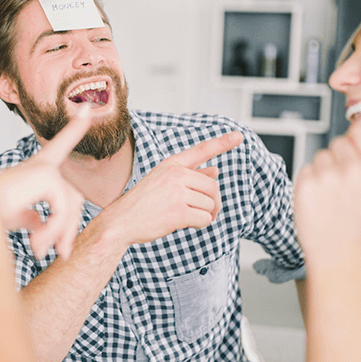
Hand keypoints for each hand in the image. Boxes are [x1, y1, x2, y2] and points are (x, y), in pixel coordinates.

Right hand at [0, 107, 91, 259]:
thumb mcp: (16, 216)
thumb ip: (33, 217)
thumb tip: (41, 224)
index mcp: (34, 171)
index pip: (60, 147)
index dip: (74, 128)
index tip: (87, 108)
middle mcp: (41, 165)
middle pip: (73, 196)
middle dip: (70, 227)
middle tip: (63, 254)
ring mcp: (44, 168)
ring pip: (70, 205)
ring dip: (59, 233)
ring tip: (42, 252)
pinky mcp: (46, 175)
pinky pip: (62, 209)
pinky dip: (53, 231)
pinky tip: (36, 245)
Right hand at [105, 130, 243, 246]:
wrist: (121, 221)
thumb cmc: (142, 202)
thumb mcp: (164, 182)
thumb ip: (190, 176)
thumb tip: (215, 171)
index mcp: (171, 164)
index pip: (201, 150)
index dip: (222, 143)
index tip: (238, 136)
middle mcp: (175, 175)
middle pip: (213, 187)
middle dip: (212, 202)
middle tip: (203, 211)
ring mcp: (177, 193)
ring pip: (210, 204)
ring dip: (204, 215)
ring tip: (187, 218)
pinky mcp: (179, 212)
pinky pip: (204, 219)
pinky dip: (199, 225)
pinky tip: (185, 225)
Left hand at [293, 121, 360, 275]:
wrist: (341, 255)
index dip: (357, 144)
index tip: (355, 160)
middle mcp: (355, 167)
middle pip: (339, 142)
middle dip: (339, 159)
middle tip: (345, 187)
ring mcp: (329, 175)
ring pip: (321, 155)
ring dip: (324, 171)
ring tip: (333, 197)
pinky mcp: (306, 184)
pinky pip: (306, 169)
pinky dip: (310, 183)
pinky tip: (320, 202)